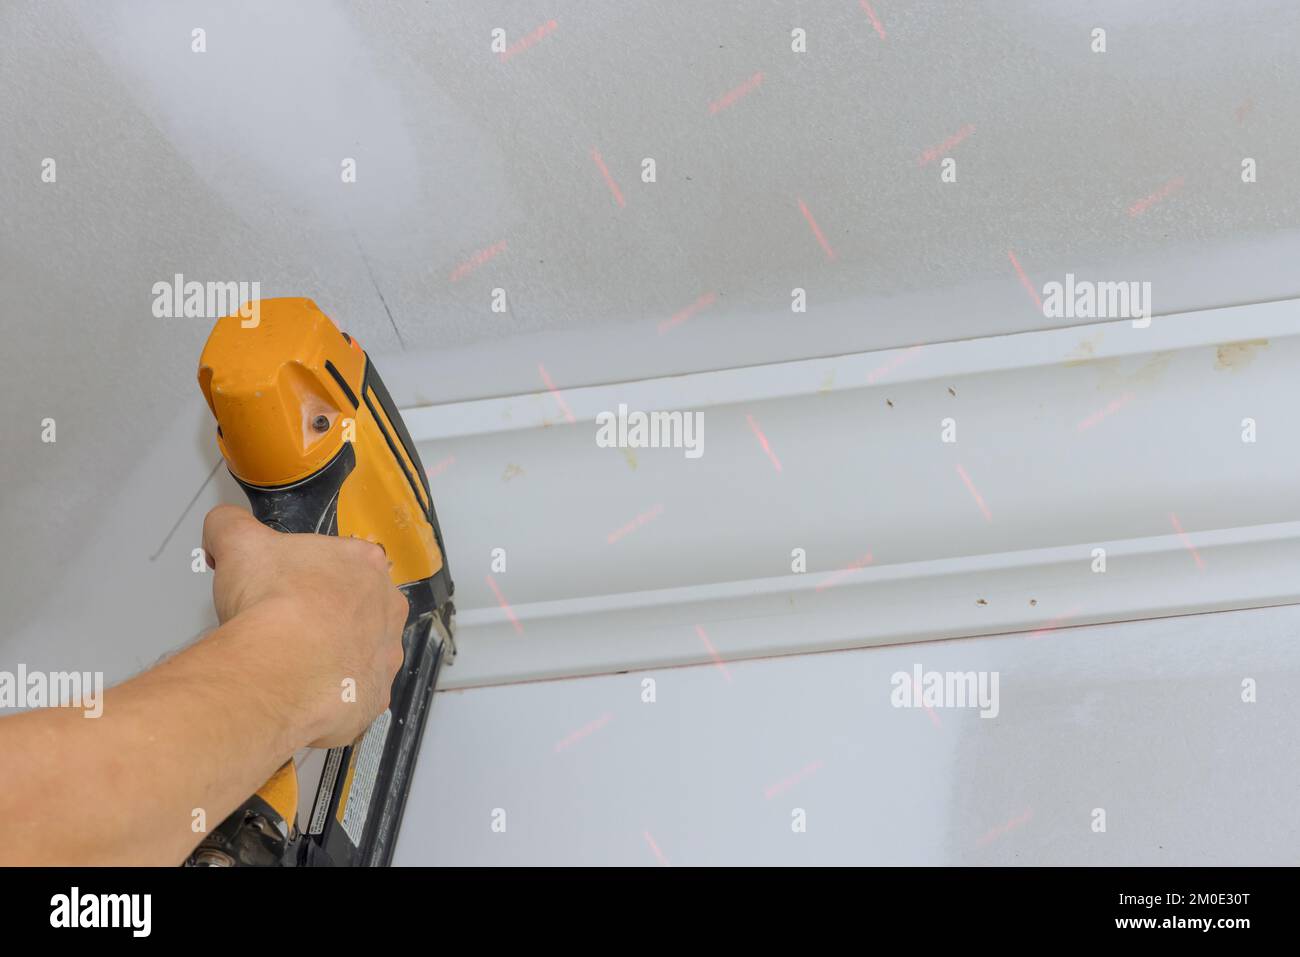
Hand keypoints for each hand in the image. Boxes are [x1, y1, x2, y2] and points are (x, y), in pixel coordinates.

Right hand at [200, 504, 408, 747]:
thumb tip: (223, 526)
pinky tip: (301, 695)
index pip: (340, 562)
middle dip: (323, 617)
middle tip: (284, 628)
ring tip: (290, 665)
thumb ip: (230, 525)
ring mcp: (386, 655)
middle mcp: (387, 607)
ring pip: (358, 653)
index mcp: (365, 563)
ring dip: (331, 657)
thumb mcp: (238, 543)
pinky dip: (330, 697)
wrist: (279, 668)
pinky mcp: (376, 697)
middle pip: (355, 608)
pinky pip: (353, 695)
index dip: (304, 576)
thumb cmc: (270, 602)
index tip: (280, 590)